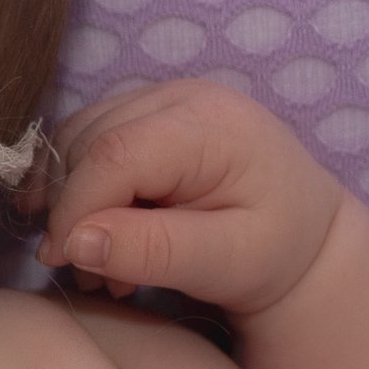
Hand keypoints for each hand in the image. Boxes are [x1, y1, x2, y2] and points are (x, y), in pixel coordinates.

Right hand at [14, 78, 348, 315]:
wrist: (305, 233)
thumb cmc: (275, 251)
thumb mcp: (227, 263)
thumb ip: (154, 251)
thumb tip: (74, 242)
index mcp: (212, 125)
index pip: (113, 154)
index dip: (75, 208)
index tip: (63, 261)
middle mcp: (182, 96)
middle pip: (88, 141)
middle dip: (72, 209)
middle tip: (89, 272)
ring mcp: (162, 97)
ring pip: (77, 137)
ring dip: (71, 199)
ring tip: (101, 258)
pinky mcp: (145, 110)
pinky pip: (85, 139)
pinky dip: (78, 185)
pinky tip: (101, 228)